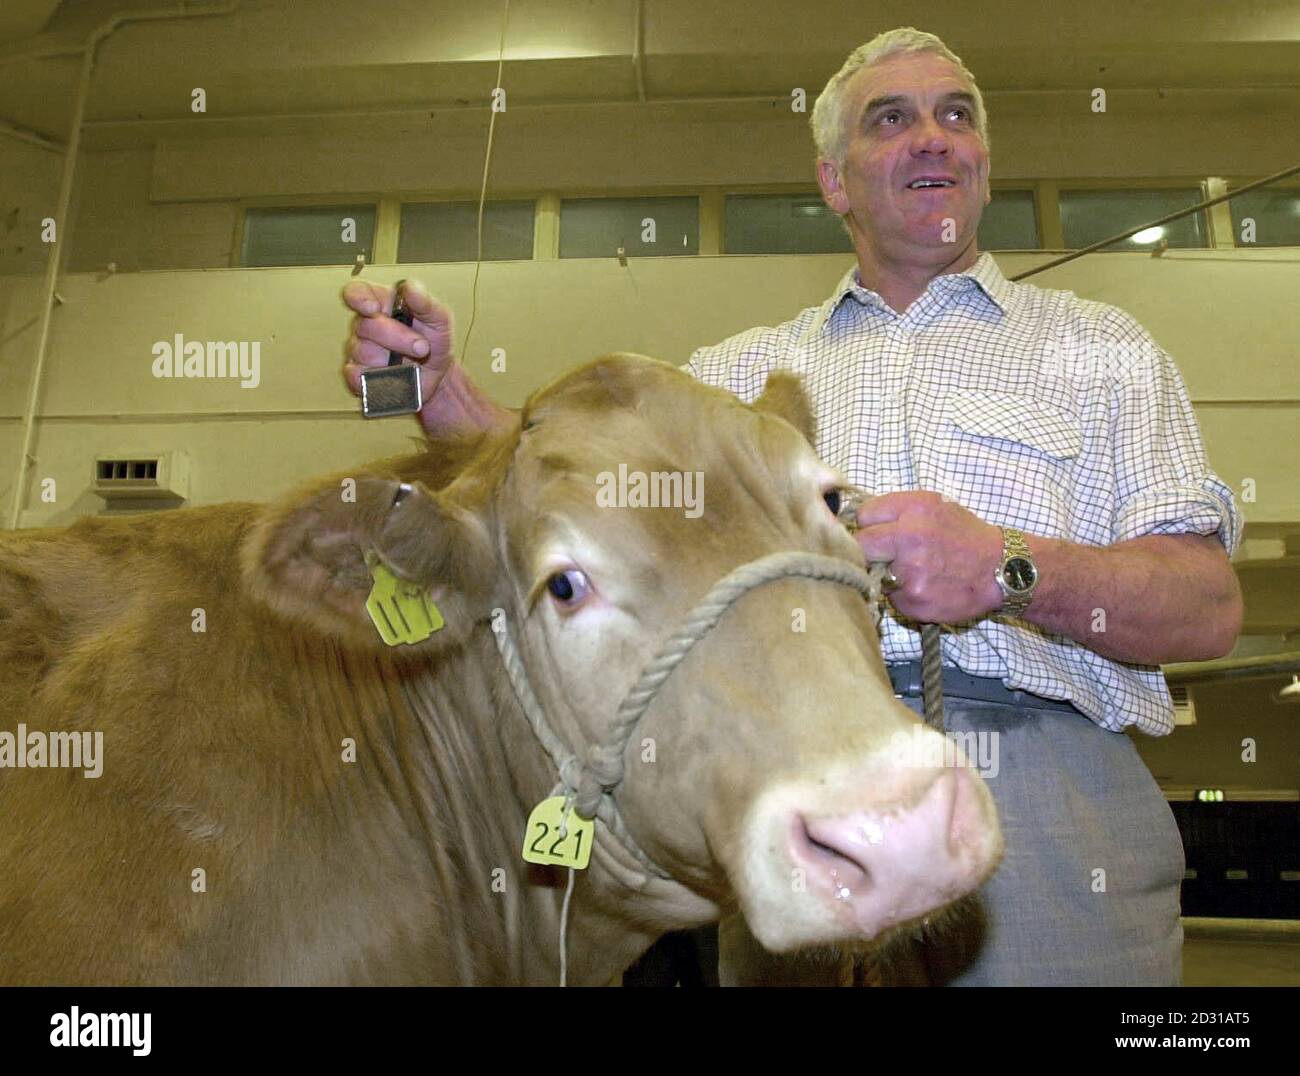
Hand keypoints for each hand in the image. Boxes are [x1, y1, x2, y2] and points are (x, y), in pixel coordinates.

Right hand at [342, 276, 451, 400]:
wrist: (438, 375)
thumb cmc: (434, 341)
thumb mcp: (439, 318)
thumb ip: (425, 302)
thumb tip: (409, 287)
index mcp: (381, 302)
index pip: (356, 292)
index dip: (359, 298)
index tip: (373, 308)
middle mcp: (365, 324)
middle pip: (365, 326)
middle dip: (397, 338)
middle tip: (422, 347)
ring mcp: (358, 350)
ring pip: (364, 352)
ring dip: (393, 361)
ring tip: (412, 364)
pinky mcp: (357, 375)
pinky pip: (357, 376)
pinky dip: (379, 378)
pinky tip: (394, 377)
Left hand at [854, 491, 1003, 623]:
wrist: (1000, 569)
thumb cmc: (964, 535)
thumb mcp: (934, 505)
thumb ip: (896, 509)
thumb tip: (857, 518)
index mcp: (914, 509)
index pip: (863, 516)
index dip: (869, 525)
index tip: (877, 531)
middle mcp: (910, 538)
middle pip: (859, 546)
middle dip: (867, 551)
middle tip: (883, 554)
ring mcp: (911, 573)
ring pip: (874, 574)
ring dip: (886, 575)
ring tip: (915, 571)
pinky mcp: (914, 601)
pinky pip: (892, 598)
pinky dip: (903, 594)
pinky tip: (925, 587)